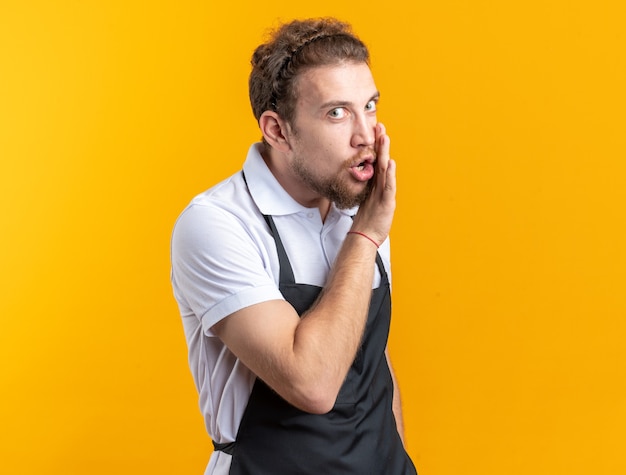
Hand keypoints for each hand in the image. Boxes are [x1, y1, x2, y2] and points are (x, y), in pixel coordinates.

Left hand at [351, 122, 395, 244]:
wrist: (367, 236)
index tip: (375, 131)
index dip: (376, 146)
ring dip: (385, 153)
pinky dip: (389, 174)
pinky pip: (388, 186)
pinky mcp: (386, 203)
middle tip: (381, 127)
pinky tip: (390, 163)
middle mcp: (381, 186)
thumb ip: (367, 187)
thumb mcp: (366, 200)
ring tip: (385, 138)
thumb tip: (360, 175)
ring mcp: (385, 194)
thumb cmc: (368, 220)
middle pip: (381, 161)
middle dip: (381, 144)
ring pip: (385, 170)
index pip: (376, 161)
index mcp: (376, 184)